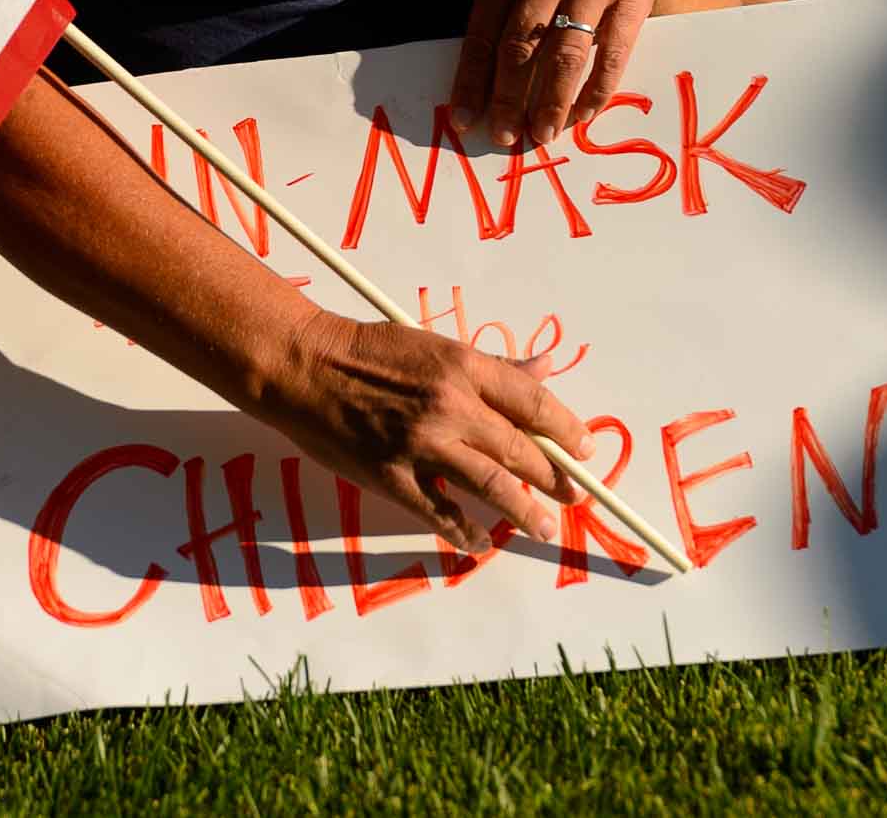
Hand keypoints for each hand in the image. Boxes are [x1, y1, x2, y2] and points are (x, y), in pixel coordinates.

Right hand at [260, 310, 597, 551]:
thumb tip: (545, 367)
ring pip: (491, 486)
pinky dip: (464, 531)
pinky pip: (439, 511)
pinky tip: (478, 541)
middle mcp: (451, 406)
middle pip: (521, 450)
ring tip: (542, 527)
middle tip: (572, 494)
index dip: (566, 430)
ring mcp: (421, 444)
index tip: (583, 449)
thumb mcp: (435, 345)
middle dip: (554, 477)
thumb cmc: (368, 350)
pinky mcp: (392, 475)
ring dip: (524, 511)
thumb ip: (491, 367)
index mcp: (463, 367)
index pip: (533, 403)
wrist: (304, 365)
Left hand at [449, 0, 684, 147]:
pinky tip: (582, 113)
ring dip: (550, 102)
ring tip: (541, 133)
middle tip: (503, 137)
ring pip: (565, 56)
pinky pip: (611, 54)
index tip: (465, 118)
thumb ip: (500, 6)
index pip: (482, 32)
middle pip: (520, 48)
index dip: (472, 80)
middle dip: (508, 99)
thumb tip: (481, 80)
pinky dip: (595, 90)